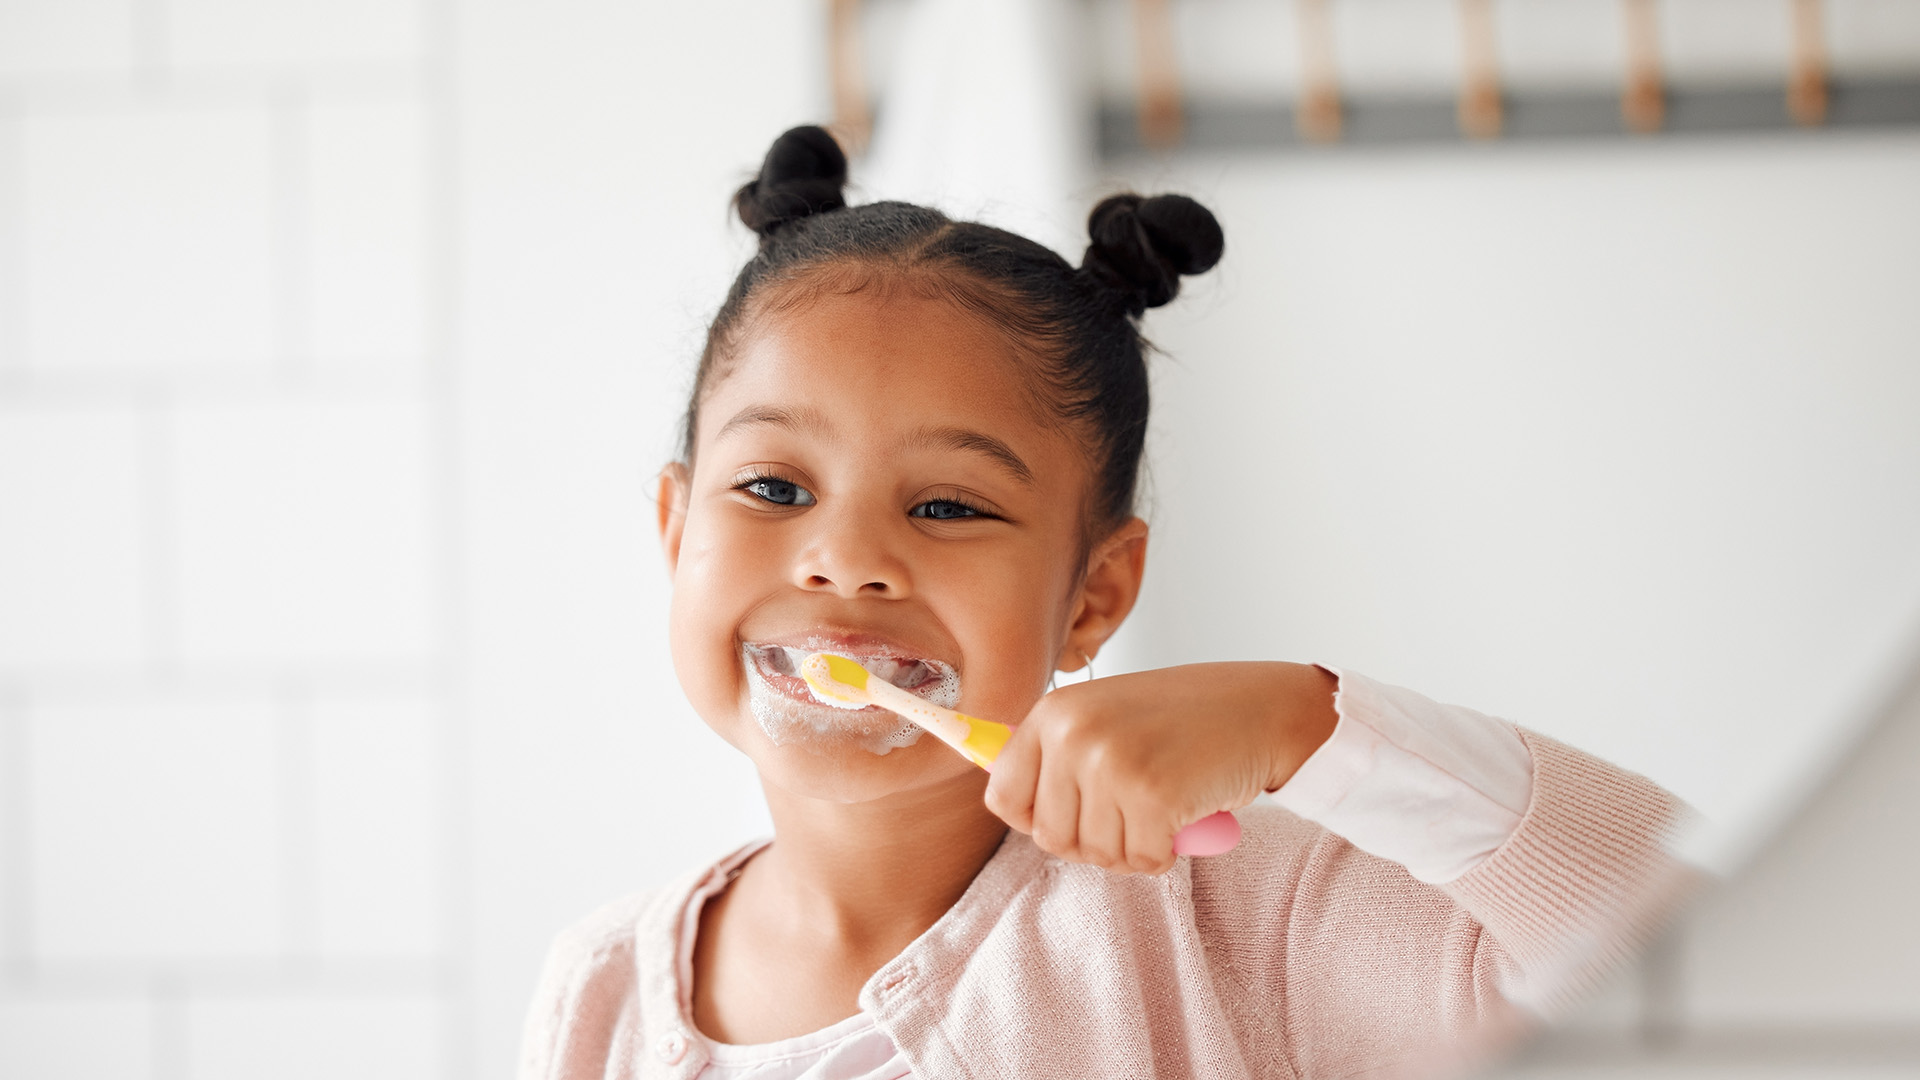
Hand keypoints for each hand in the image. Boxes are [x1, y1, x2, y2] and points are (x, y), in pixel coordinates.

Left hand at [983, 662, 1337, 874]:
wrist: (1261, 708)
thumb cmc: (1183, 721)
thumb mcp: (1104, 718)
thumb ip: (1056, 756)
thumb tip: (998, 794)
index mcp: (1052, 712)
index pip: (1002, 797)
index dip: (1039, 819)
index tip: (1076, 812)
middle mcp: (1072, 733)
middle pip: (1049, 837)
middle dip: (1093, 839)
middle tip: (1134, 809)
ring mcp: (1110, 763)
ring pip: (1096, 855)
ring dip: (1134, 846)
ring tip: (1163, 803)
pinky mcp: (1152, 795)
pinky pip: (1142, 861)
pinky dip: (1167, 853)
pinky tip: (1185, 814)